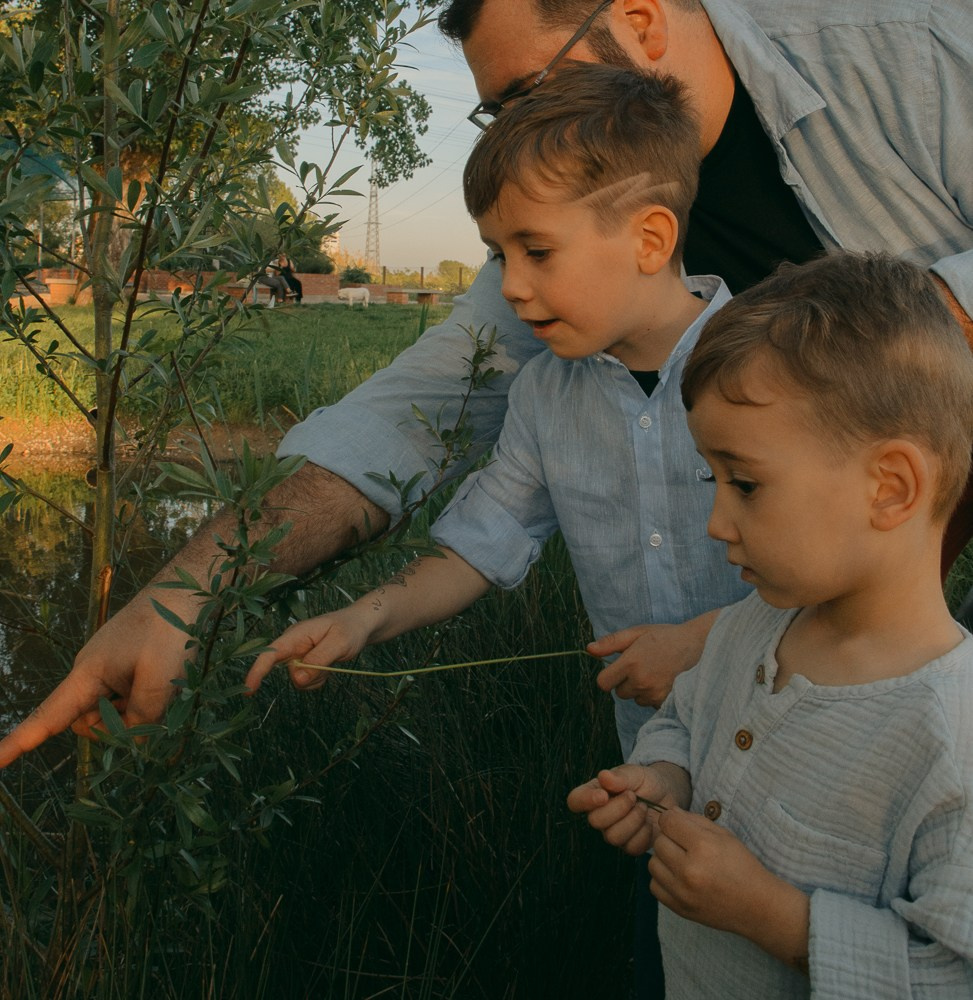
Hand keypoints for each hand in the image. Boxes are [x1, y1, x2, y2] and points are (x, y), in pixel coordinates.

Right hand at [0, 588, 197, 766]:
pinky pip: (128, 700)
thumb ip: (142, 716)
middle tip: (154, 701)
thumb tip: (131, 736)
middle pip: (91, 723)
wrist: (183, 591)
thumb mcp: (158, 679)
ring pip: (114, 714)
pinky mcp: (126, 669)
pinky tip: (166, 679)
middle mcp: (91, 675)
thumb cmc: (167, 629)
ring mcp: (109, 672)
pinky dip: (144, 699)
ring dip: (136, 711)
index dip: (17, 743)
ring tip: (163, 681)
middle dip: (117, 727)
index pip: (47, 717)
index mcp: (87, 675)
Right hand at [245, 608, 372, 691]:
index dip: (257, 672)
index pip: (270, 654)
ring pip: (298, 679)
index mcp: (296, 635)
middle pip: (288, 672)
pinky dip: (318, 679)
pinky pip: (306, 681)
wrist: (360, 625)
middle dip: (307, 676)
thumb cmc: (350, 629)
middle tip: (329, 665)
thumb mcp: (339, 643)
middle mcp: (293, 645)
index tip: (248, 690)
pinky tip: (328, 667)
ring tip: (331, 663)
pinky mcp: (305, 663)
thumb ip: (318, 660)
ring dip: (315, 678)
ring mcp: (298, 655)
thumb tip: (297, 679)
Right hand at [567, 764, 687, 855]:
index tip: (604, 795)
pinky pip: (632, 847)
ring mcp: (614, 832)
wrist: (667, 795)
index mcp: (595, 793)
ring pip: (613, 837)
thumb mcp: (636, 773)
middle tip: (634, 796)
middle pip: (595, 821)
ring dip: (633, 820)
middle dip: (619, 808)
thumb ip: (620, 776)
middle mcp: (600, 815)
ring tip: (644, 807)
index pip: (575, 800)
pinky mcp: (630, 845)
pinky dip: (644, 834)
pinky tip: (649, 822)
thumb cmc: (646, 781)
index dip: (585, 800)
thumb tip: (603, 776)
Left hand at [589, 611, 717, 707]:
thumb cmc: (665, 637)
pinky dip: (655, 695)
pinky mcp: (666, 702)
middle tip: (644, 665)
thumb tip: (588, 650)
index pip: (604, 683)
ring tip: (658, 671)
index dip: (609, 676)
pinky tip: (666, 681)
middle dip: (627, 681)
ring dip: (642, 689)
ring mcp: (654, 694)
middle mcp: (641, 681)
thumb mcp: (637, 633)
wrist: (700, 645)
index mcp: (631, 663)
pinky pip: (651, 704)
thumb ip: (611, 643)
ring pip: (636, 699)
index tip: (618, 669)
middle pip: (620, 692)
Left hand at [649, 808, 808, 961]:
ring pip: (653, 864)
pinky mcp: (680, 909)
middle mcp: (690, 870)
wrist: (758, 906)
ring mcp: (683, 892)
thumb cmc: (742, 866)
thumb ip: (694, 820)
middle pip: (659, 842)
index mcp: (703, 847)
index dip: (671, 819)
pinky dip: (663, 880)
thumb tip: (669, 812)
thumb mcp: (724, 835)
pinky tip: (678, 878)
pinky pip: (654, 886)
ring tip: (681, 861)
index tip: (678, 824)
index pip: (667, 822)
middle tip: (684, 845)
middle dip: (669, 839)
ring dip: (664, 859)